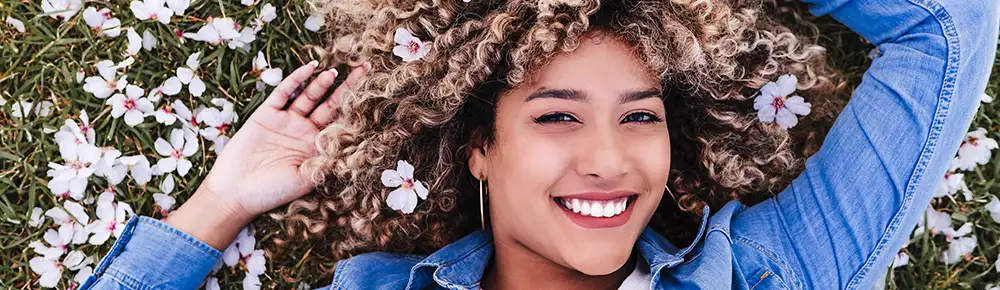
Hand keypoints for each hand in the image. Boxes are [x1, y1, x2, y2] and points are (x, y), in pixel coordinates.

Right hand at [166, 61, 365, 248]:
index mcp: (317, 148)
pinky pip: (285, 93)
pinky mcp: (267, 114)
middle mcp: (304, 132)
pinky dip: (297, 79)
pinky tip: (310, 68)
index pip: (341, 123)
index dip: (356, 109)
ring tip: (336, 72)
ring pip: (309, 96)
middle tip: (365, 70)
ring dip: (323, 83)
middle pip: (330, 105)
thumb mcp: (305, 180)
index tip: (374, 94)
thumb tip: (352, 150)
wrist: (235, 192)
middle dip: (348, 88)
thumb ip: (326, 163)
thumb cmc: (271, 192)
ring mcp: (286, 121)